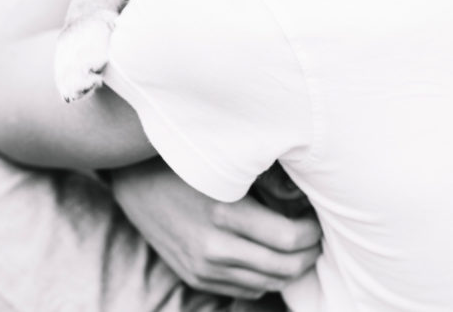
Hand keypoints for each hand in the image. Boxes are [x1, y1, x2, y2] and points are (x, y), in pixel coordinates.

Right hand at [111, 158, 321, 298]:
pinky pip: (245, 289)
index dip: (312, 233)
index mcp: (224, 213)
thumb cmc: (185, 164)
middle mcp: (213, 247)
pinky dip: (265, 278)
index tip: (318, 220)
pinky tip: (271, 258)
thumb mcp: (224, 165)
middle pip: (283, 267)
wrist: (134, 182)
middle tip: (317, 237)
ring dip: (290, 269)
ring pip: (267, 283)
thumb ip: (263, 180)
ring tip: (299, 249)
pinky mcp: (195, 277)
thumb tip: (305, 195)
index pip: (288, 239)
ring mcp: (203, 268)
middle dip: (308, 254)